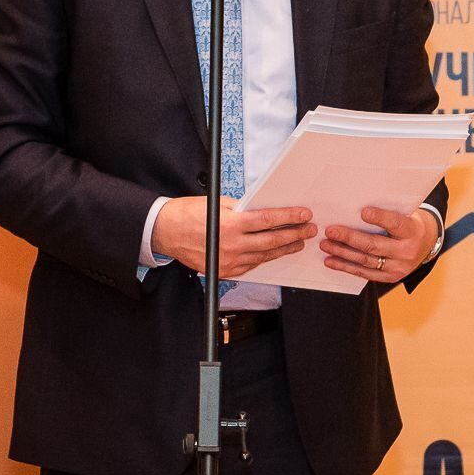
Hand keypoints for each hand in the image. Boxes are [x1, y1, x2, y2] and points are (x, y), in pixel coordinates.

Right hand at [154, 197, 315, 278]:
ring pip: (264, 256)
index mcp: (231, 224)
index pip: (269, 221)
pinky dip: (263, 258)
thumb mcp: (219, 203)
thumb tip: (264, 211)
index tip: (303, 215)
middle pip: (272, 241)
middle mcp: (232, 245)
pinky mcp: (225, 271)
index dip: (290, 218)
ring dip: (283, 249)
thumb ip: (243, 209)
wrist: (165, 232)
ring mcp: (229, 262)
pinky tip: (273, 253)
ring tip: (296, 243)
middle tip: (308, 230)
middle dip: (294, 235)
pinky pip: (250, 266)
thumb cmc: (188, 213)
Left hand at [319, 206, 438, 284]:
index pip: (395, 223)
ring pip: (365, 260)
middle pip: (374, 245)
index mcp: (412, 231)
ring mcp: (398, 268)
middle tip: (330, 230)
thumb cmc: (409, 223)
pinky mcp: (390, 278)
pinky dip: (346, 267)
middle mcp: (406, 251)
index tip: (363, 212)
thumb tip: (357, 203)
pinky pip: (364, 273)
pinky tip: (331, 261)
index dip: (380, 218)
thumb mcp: (405, 213)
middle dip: (349, 237)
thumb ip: (387, 211)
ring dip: (342, 253)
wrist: (426, 244)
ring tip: (326, 244)